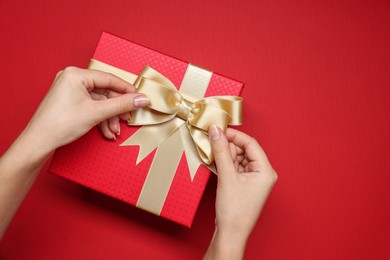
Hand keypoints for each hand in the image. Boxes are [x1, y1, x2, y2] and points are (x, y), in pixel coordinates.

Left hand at [24, 67, 149, 155]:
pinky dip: (100, 119)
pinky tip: (106, 130)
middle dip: (116, 109)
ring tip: (114, 130)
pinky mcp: (70, 101)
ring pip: (99, 102)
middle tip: (127, 118)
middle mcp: (72, 78)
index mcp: (76, 74)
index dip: (127, 90)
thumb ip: (122, 104)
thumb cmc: (60, 124)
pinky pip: (91, 107)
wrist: (39, 142)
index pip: (109, 79)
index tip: (140, 98)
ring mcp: (70, 90)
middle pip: (105, 92)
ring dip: (109, 117)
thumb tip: (142, 99)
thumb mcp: (97, 113)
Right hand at [204, 126, 276, 258]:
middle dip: (227, 145)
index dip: (234, 135)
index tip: (218, 129)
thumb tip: (216, 131)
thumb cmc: (235, 211)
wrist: (231, 234)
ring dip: (224, 155)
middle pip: (244, 150)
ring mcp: (253, 180)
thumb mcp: (227, 177)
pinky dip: (224, 164)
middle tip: (211, 140)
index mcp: (265, 171)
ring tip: (210, 153)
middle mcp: (262, 174)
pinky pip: (234, 168)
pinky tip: (213, 161)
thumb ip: (221, 151)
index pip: (251, 144)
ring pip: (237, 158)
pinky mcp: (243, 185)